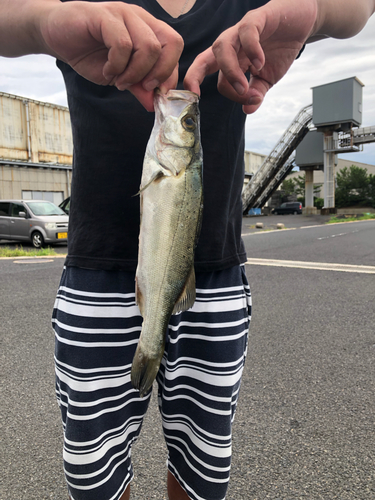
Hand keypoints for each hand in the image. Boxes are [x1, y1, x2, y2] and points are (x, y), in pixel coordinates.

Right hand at [38, 1, 182, 109]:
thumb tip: (154, 103)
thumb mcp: (119, 77)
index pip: (174, 47)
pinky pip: (122, 44)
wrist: (56, 36)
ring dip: (135, 72)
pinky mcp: (104, 16)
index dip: (170, 74)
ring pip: (148, 46)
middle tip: (141, 87)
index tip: (155, 93)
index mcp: (148, 29)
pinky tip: (107, 71)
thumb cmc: (89, 54)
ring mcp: (123, 14)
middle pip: (170, 44)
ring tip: (119, 80)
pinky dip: (116, 65)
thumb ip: (138, 87)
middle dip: (158, 73)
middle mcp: (140, 18)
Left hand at [184, 0, 317, 113]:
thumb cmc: (280, 48)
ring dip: (230, 71)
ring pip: (222, 47)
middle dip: (195, 75)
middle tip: (197, 95)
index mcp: (229, 59)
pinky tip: (260, 63)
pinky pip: (247, 31)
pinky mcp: (258, 18)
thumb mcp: (268, 78)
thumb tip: (248, 109)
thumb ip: (257, 93)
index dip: (198, 85)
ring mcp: (242, 31)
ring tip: (244, 88)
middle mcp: (231, 44)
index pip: (205, 72)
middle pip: (204, 57)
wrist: (302, 21)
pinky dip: (251, 49)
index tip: (193, 100)